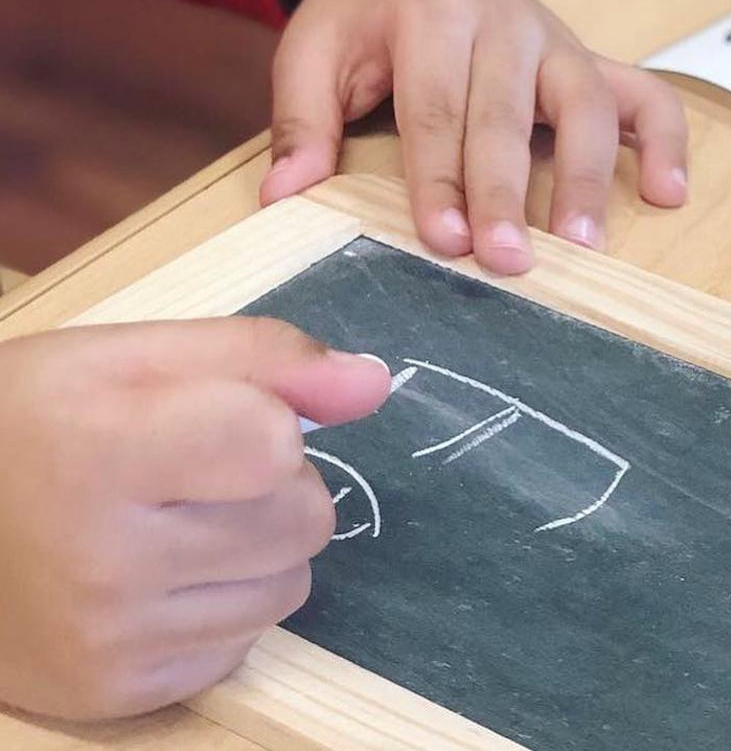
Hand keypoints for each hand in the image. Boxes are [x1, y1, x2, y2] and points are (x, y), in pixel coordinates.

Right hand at [0, 318, 389, 718]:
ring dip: (257, 550)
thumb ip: (262, 358)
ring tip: (174, 526)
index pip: (275, 444)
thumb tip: (374, 385)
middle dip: (275, 488)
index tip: (217, 419)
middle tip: (191, 476)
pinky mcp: (120, 695)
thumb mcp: (133, 358)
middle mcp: (103, 562)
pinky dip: (222, 608)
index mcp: (99, 451)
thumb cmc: (33, 423)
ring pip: (290, 586)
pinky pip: (245, 643)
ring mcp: (112, 642)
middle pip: (304, 521)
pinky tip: (157, 582)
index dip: (268, 422)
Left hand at [260, 0, 688, 274]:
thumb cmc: (369, 17)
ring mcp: (557, 41)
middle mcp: (503, 21)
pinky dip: (666, 141)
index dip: (440, 178)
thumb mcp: (318, 48)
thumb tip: (286, 195)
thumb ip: (301, 117)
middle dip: (507, 192)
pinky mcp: (590, 61)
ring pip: (587, 106)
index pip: (436, 107)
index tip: (445, 240)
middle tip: (507, 261)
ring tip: (584, 245)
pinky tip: (669, 193)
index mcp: (431, 13)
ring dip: (589, 178)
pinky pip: (647, 94)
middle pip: (507, 114)